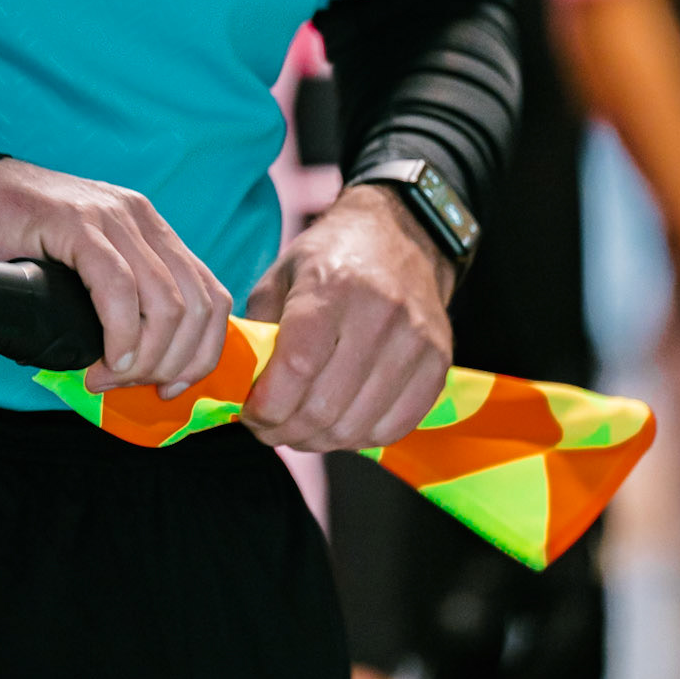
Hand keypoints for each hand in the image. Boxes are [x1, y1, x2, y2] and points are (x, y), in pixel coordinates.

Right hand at [0, 159, 230, 397]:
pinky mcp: (76, 222)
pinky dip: (120, 334)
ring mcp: (112, 217)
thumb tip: (138, 369)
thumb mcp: (84, 272)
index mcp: (152, 231)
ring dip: (145, 357)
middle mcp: (141, 219)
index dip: (201, 354)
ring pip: (166, 302)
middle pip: (196, 306)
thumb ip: (117, 304)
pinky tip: (104, 359)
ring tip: (108, 376)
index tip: (170, 388)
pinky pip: (118, 287)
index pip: (210, 297)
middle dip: (171, 363)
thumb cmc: (14, 242)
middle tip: (128, 386)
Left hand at [241, 183, 454, 454]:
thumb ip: (258, 334)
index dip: (267, 406)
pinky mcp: (438, 362)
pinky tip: (340, 423)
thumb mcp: (280, 278)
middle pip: (325, 406)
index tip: (251, 414)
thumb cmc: (330, 258)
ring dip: (319, 442)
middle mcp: (379, 312)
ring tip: (301, 428)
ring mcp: (415, 340)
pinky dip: (359, 439)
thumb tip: (241, 392)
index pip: (297, 367)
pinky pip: (393, 427)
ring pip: (357, 426)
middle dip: (286, 431)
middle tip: (270, 427)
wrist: (401, 236)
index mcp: (331, 286)